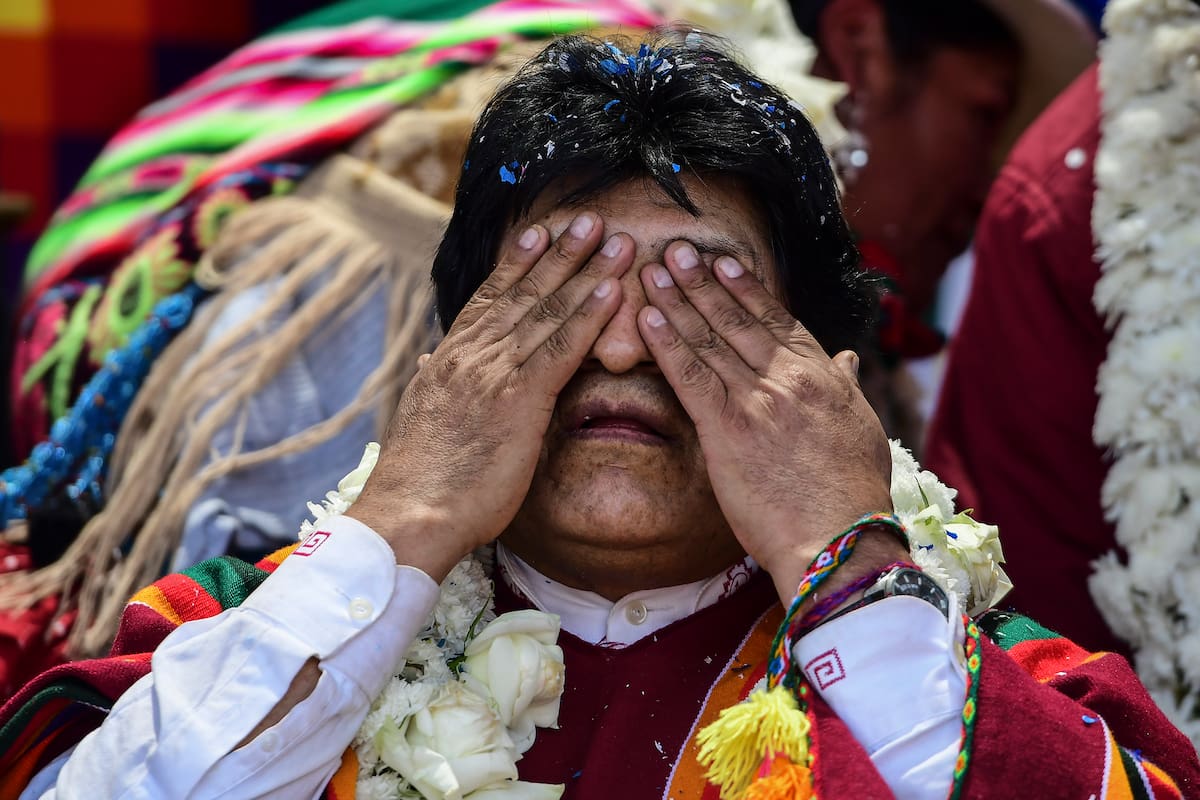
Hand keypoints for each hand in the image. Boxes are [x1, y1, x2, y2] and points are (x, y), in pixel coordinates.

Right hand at [350, 213, 632, 580]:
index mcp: (447, 359)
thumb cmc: (418, 481)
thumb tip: (430, 359)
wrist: (407, 516)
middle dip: (560, 252)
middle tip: (588, 217)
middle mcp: (470, 355)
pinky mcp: (518, 399)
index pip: (489, 299)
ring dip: (585, 270)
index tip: (539, 231)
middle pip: (523, 292)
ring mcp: (493, 372)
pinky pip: (562, 347)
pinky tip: (613, 290)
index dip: (517, 263)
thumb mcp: (420, 419)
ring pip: (548, 310)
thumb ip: (433, 383)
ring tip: (613, 238)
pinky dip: (590, 314)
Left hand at [637, 243, 900, 601]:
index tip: (723, 263)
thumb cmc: (853, 495)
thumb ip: (847, 388)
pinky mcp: (727, 430)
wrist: (837, 540)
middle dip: (701, 281)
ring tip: (652, 270)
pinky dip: (665, 342)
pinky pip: (689, 376)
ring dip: (676, 300)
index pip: (777, 320)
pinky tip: (645, 318)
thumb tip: (846, 360)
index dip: (745, 289)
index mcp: (823, 376)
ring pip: (708, 340)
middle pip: (736, 320)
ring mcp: (757, 401)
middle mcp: (789, 379)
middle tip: (674, 250)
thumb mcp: (863, 430)